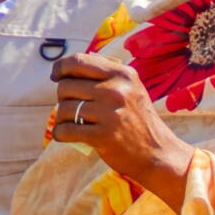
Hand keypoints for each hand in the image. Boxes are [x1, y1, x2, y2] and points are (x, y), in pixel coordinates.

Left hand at [51, 53, 190, 205]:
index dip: (61, 67)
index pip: (78, 61)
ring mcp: (110, 113)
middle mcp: (116, 90)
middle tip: (72, 108)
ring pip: (63, 108)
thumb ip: (105, 76)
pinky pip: (65, 130)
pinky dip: (60, 134)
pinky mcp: (103, 136)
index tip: (56, 76)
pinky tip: (65, 135)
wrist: (158, 153)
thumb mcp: (131, 89)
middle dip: (63, 98)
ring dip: (61, 118)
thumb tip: (68, 68)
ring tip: (70, 124)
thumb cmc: (138, 120)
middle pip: (66, 86)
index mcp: (122, 74)